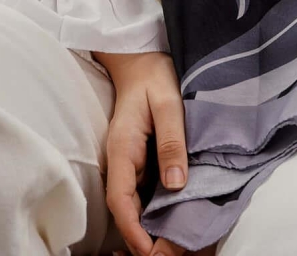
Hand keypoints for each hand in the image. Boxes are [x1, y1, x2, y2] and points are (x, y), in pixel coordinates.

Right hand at [92, 50, 190, 255]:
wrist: (141, 59)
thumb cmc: (154, 76)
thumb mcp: (168, 103)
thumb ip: (172, 141)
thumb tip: (175, 184)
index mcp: (122, 149)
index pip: (120, 200)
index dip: (133, 230)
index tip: (150, 250)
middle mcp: (121, 161)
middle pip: (127, 209)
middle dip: (143, 235)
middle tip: (170, 251)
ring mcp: (129, 161)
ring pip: (136, 203)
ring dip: (151, 224)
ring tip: (176, 240)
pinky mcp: (139, 160)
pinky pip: (145, 190)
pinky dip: (157, 207)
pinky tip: (176, 214)